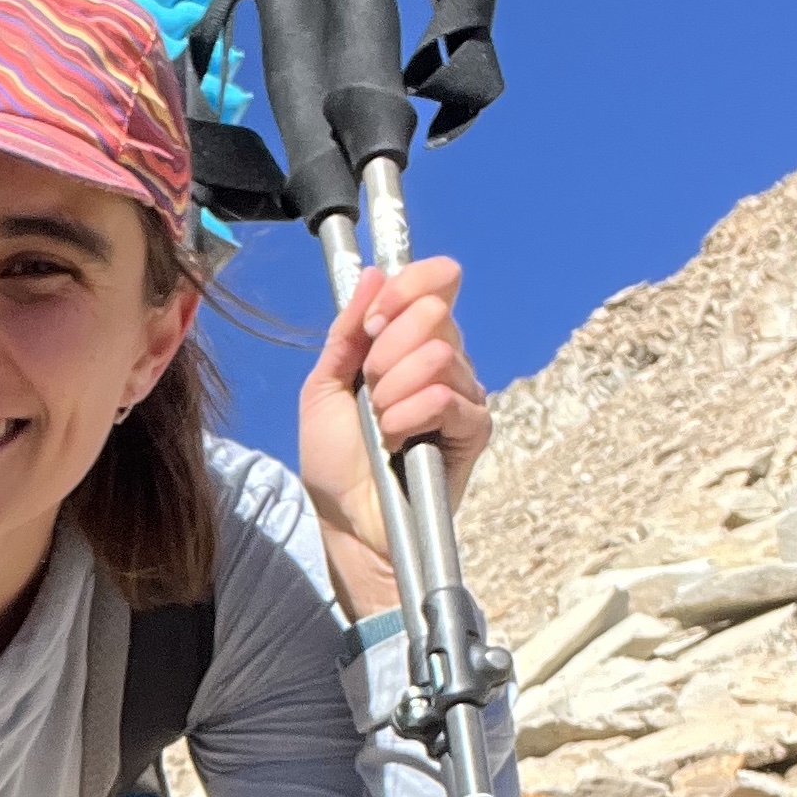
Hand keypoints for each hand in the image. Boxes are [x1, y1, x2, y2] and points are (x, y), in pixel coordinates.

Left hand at [296, 257, 491, 619]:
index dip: (408, 286)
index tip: (373, 321)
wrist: (346, 520)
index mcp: (408, 341)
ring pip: (439, 355)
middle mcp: (444, 360)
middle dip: (386, 351)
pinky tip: (396, 440)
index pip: (436, 281)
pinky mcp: (474, 429)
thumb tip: (373, 276)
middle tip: (369, 391)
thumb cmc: (336, 463)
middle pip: (434, 312)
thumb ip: (346, 332)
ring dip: (393, 390)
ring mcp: (463, 393)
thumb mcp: (322, 387)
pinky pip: (447, 399)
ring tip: (380, 424)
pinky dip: (410, 416)